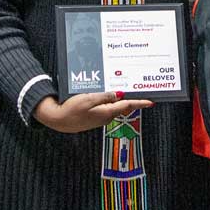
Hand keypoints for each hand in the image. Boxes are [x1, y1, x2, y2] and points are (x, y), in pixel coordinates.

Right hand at [34, 91, 153, 132]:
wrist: (58, 120)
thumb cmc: (71, 110)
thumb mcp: (88, 99)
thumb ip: (105, 96)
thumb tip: (119, 94)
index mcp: (107, 112)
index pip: (127, 105)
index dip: (140, 103)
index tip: (151, 102)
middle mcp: (106, 116)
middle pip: (122, 105)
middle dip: (131, 99)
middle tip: (140, 91)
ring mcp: (100, 117)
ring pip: (114, 106)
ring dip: (119, 99)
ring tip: (124, 89)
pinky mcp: (94, 116)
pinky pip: (105, 107)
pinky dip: (109, 101)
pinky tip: (106, 95)